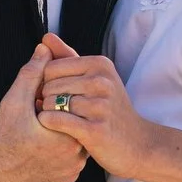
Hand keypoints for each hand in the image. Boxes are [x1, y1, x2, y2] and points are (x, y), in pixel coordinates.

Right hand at [0, 36, 87, 181]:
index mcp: (69, 135)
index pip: (75, 106)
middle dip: (62, 115)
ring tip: (37, 130)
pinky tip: (39, 145)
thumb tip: (45, 48)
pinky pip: (67, 162)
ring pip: (73, 143)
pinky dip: (57, 152)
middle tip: (38, 114)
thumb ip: (33, 73)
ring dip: (61, 133)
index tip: (41, 100)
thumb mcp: (15, 101)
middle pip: (76, 125)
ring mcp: (70, 173)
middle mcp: (75, 158)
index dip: (59, 98)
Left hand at [37, 51, 152, 177]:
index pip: (51, 67)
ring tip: (57, 119)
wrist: (137, 144)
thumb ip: (68, 57)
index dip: (44, 82)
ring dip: (47, 113)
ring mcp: (100, 106)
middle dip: (44, 99)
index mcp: (100, 65)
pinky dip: (49, 123)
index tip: (51, 94)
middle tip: (53, 109)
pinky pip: (56, 120)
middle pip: (49, 85)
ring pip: (50, 103)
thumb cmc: (110, 109)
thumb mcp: (95, 78)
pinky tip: (54, 128)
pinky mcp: (95, 130)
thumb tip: (45, 37)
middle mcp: (101, 81)